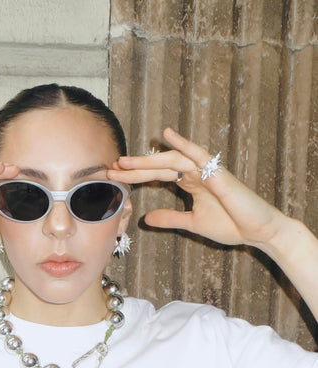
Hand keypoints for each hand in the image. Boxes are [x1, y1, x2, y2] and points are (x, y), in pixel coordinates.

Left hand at [107, 128, 290, 250]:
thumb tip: (146, 218)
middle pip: (160, 165)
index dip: (136, 175)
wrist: (256, 231)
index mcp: (190, 183)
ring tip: (126, 161)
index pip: (157, 176)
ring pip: (172, 159)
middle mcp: (196, 172)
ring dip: (149, 159)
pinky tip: (167, 135)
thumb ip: (170, 218)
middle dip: (135, 167)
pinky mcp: (218, 173)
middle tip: (111, 167)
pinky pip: (198, 154)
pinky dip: (183, 144)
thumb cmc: (231, 224)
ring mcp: (206, 170)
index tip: (114, 176)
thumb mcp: (192, 223)